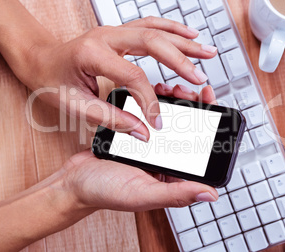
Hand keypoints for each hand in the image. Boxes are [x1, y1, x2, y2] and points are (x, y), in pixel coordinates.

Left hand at [17, 17, 216, 140]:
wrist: (38, 59)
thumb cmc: (50, 80)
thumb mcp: (75, 106)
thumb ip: (110, 119)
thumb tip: (141, 131)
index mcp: (93, 54)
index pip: (133, 76)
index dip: (149, 101)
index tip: (158, 122)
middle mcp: (106, 36)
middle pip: (153, 42)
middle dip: (181, 61)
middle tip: (201, 78)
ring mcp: (114, 31)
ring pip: (156, 29)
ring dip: (183, 41)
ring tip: (207, 52)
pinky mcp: (119, 33)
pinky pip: (151, 25)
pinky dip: (172, 29)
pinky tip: (188, 35)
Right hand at [61, 85, 218, 210]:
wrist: (73, 181)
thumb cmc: (104, 193)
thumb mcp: (142, 194)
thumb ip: (176, 194)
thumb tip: (210, 193)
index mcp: (172, 178)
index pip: (200, 152)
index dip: (210, 128)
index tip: (211, 104)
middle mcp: (164, 162)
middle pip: (189, 133)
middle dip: (194, 109)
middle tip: (190, 92)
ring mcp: (151, 149)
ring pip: (171, 123)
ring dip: (176, 104)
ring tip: (173, 90)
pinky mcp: (136, 138)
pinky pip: (151, 119)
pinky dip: (155, 104)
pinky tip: (156, 93)